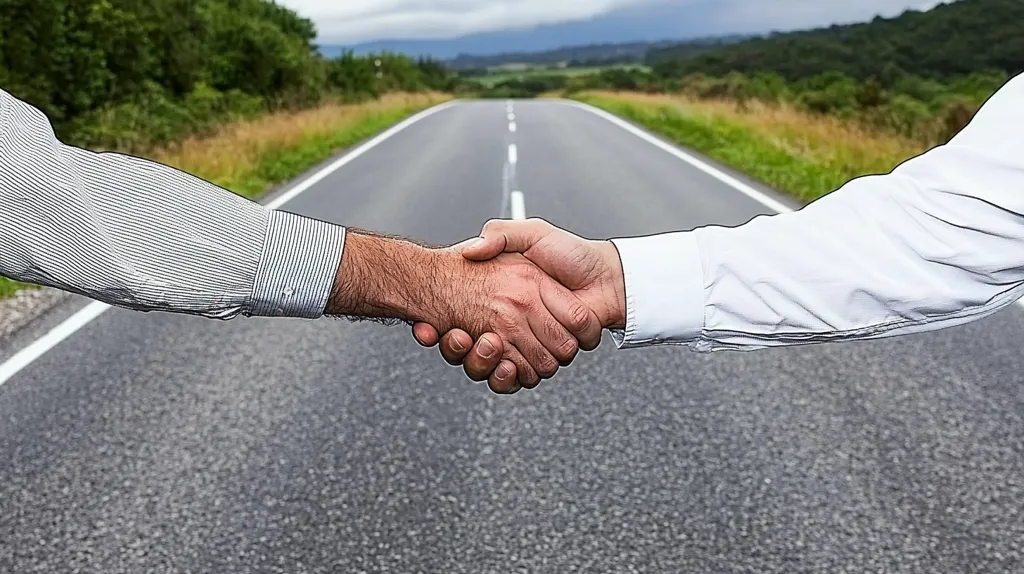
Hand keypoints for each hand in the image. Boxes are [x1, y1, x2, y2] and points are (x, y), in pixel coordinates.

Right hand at [328, 230, 602, 391]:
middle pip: (464, 346)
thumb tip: (469, 250)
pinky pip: (513, 379)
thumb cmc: (572, 254)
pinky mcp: (539, 360)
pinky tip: (503, 364)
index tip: (429, 323)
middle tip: (452, 334)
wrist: (607, 278)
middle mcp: (506, 322)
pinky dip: (504, 377)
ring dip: (475, 360)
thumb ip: (501, 236)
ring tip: (474, 343)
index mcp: (499, 297)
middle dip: (453, 345)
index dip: (440, 324)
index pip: (457, 317)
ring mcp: (522, 343)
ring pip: (484, 365)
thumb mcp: (531, 234)